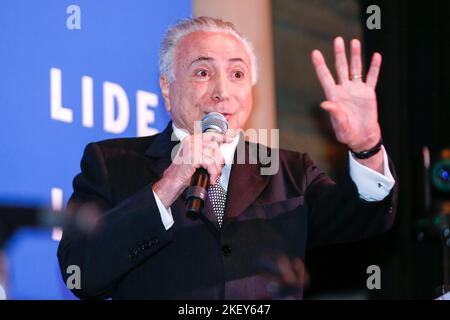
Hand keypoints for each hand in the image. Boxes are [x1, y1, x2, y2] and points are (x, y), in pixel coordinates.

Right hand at [153, 131, 233, 207]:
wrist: (173, 180)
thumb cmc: (184, 171)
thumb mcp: (196, 158)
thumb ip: (206, 151)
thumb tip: (221, 151)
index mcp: (192, 139)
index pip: (210, 135)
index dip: (222, 136)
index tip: (231, 138)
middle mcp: (191, 141)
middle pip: (214, 146)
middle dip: (219, 160)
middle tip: (217, 171)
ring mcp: (191, 147)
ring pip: (213, 155)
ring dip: (216, 169)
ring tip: (213, 176)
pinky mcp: (192, 156)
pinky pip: (209, 163)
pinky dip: (212, 172)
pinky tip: (210, 178)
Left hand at [311, 37, 381, 151]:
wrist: (362, 136)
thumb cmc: (347, 133)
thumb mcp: (339, 125)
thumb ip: (334, 113)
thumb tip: (325, 103)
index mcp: (333, 96)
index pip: (325, 77)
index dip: (320, 65)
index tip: (315, 53)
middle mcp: (344, 89)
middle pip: (340, 68)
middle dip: (339, 54)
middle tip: (338, 40)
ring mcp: (356, 90)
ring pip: (355, 69)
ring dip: (355, 56)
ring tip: (354, 42)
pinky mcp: (369, 93)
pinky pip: (372, 77)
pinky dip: (374, 67)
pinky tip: (376, 56)